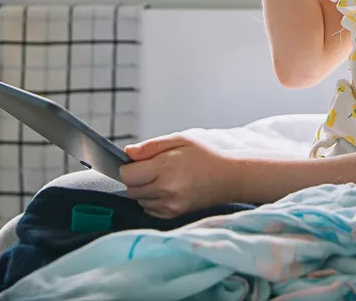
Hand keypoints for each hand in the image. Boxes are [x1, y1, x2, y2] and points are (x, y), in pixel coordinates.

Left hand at [120, 135, 240, 218]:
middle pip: (131, 189)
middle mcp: (167, 189)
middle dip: (134, 179)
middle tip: (150, 169)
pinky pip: (149, 210)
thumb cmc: (204, 155)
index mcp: (166, 167)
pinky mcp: (174, 215)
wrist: (228, 178)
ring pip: (139, 200)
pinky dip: (151, 201)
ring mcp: (170, 205)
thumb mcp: (179, 140)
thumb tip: (127, 153)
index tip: (135, 163)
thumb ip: (150, 146)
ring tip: (161, 179)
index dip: (127, 168)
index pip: (128, 175)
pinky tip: (166, 190)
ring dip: (143, 190)